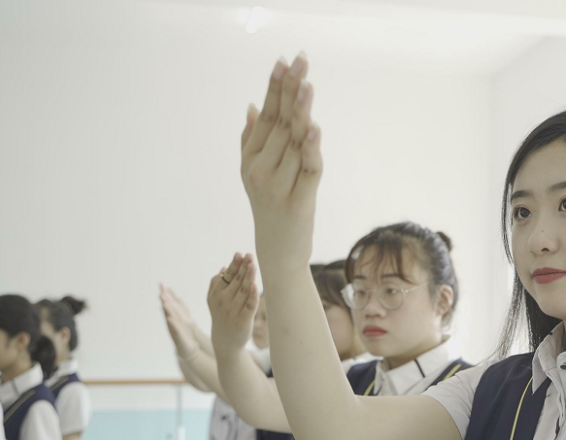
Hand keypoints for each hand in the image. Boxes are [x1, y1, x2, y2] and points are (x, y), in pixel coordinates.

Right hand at [159, 284, 198, 356]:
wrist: (186, 349)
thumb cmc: (184, 334)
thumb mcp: (183, 320)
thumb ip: (178, 310)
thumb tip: (176, 297)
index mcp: (173, 317)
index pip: (168, 303)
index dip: (165, 294)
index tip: (162, 284)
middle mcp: (171, 322)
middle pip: (166, 309)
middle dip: (164, 300)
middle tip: (161, 291)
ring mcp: (174, 329)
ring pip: (169, 318)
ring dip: (166, 311)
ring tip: (164, 303)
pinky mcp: (178, 336)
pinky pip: (175, 330)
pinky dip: (172, 324)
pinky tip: (170, 319)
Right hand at [208, 254, 258, 356]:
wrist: (225, 341)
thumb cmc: (223, 316)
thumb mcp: (215, 300)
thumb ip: (218, 284)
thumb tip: (224, 267)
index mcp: (216, 293)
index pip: (227, 276)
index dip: (235, 265)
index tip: (241, 254)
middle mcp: (223, 301)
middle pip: (236, 281)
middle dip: (243, 268)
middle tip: (250, 256)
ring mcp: (233, 310)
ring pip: (243, 290)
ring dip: (248, 277)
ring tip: (253, 265)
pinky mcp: (243, 320)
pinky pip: (249, 305)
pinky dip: (252, 295)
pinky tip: (254, 286)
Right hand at [240, 52, 321, 270]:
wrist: (279, 253)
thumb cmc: (272, 210)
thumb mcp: (255, 175)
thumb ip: (252, 141)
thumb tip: (253, 106)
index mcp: (251, 158)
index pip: (267, 116)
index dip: (276, 88)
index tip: (285, 61)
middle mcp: (260, 169)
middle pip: (280, 123)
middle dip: (291, 90)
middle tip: (301, 61)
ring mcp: (277, 186)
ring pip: (294, 143)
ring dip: (301, 112)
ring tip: (307, 85)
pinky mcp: (298, 202)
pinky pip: (308, 170)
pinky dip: (311, 149)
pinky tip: (314, 128)